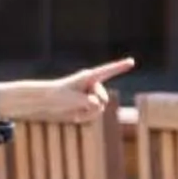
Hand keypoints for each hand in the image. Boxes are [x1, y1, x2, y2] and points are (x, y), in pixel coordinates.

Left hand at [0, 57, 135, 125]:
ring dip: (89, 113)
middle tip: (81, 104)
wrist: (46, 101)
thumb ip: (87, 101)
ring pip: (100, 108)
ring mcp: (91, 95)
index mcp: (89, 77)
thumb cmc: (57, 95)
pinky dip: (85, 117)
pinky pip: (94, 114)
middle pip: (103, 98)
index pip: (108, 71)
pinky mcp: (88, 105)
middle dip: (94, 104)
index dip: (120, 66)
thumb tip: (98, 105)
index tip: (131, 61)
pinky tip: (74, 116)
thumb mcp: (73, 98)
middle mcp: (92, 85)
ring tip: (76, 112)